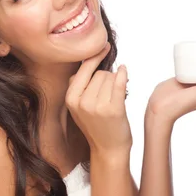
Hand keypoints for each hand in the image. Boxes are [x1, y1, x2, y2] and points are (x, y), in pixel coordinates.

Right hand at [66, 42, 131, 157]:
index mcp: (71, 99)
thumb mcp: (78, 107)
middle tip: (108, 96)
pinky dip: (123, 74)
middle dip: (106, 79)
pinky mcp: (113, 109)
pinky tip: (124, 70)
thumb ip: (78, 86)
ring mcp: (97, 106)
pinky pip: (119, 82)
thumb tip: (85, 64)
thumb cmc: (97, 126)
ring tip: (114, 100)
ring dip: (115, 83)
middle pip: (99, 73)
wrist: (108, 150)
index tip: (103, 46)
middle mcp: (82, 101)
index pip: (83, 70)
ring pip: (110, 77)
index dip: (94, 57)